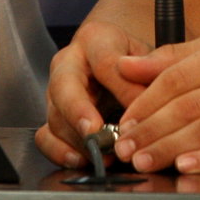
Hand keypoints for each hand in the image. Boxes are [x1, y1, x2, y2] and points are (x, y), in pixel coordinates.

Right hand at [36, 20, 153, 167]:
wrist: (119, 60)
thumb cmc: (134, 59)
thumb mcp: (149, 56)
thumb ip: (154, 70)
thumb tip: (148, 99)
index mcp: (95, 39)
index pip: (105, 61)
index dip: (122, 87)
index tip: (139, 108)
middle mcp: (68, 62)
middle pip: (65, 86)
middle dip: (78, 111)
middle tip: (95, 132)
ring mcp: (56, 91)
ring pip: (56, 115)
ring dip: (78, 139)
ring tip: (103, 153)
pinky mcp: (53, 116)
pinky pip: (45, 135)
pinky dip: (59, 151)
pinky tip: (80, 159)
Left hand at [109, 34, 199, 173]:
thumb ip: (175, 57)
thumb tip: (125, 65)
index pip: (176, 76)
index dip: (145, 100)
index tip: (125, 120)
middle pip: (186, 106)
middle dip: (150, 129)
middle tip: (125, 147)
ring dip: (170, 148)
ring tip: (144, 159)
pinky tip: (187, 166)